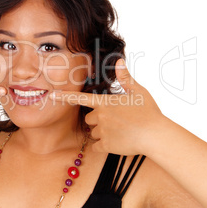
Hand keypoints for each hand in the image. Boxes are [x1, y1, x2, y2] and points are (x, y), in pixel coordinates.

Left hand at [50, 59, 164, 154]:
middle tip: (116, 121)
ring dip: (102, 133)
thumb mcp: (137, 91)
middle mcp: (100, 116)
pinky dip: (104, 145)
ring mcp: (103, 131)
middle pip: (89, 119)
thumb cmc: (148, 112)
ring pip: (94, 133)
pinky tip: (118, 142)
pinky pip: (97, 146)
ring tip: (121, 131)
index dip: (64, 97)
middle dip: (98, 120)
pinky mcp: (107, 146)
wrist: (155, 135)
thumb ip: (125, 77)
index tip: (51, 95)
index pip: (80, 99)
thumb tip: (119, 61)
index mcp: (105, 102)